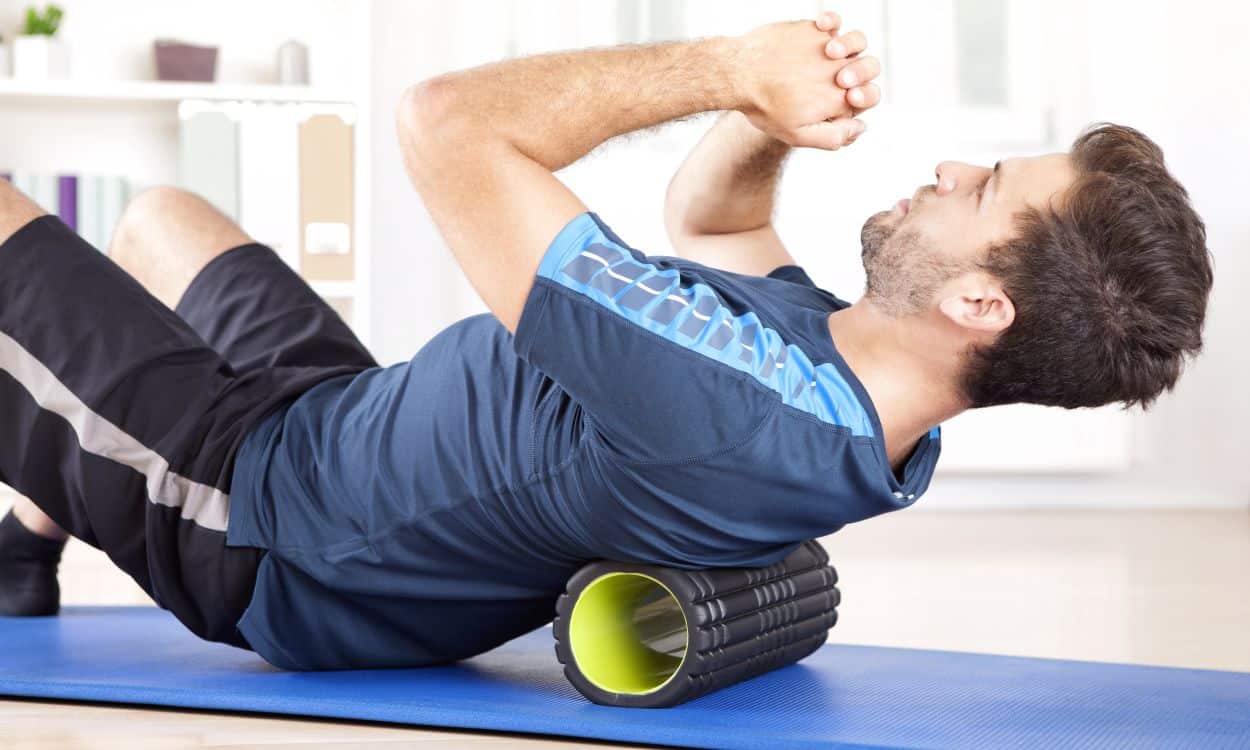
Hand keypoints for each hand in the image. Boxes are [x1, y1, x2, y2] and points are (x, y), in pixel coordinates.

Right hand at [734, 14, 879, 150]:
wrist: (738, 75)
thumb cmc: (765, 106)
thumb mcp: (796, 133)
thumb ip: (832, 136)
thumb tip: (861, 127)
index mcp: (839, 101)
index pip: (868, 96)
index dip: (865, 96)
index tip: (849, 96)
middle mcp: (837, 75)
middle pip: (869, 67)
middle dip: (861, 71)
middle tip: (841, 78)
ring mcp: (828, 52)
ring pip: (857, 41)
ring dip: (850, 43)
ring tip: (830, 49)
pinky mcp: (815, 32)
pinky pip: (834, 21)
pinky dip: (832, 20)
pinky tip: (821, 25)